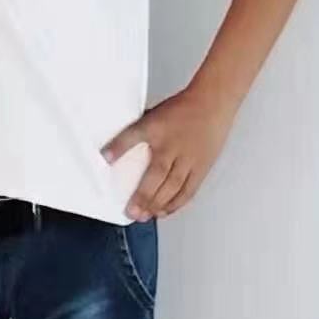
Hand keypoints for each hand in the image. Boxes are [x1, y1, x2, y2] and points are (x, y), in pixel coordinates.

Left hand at [100, 87, 237, 219]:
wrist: (212, 104)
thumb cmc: (183, 110)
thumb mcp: (153, 115)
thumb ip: (137, 133)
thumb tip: (116, 148)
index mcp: (158, 127)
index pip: (134, 135)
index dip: (119, 146)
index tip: (105, 157)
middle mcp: (173, 145)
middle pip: (156, 174)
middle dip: (142, 195)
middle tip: (131, 211)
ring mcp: (189, 158)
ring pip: (173, 186)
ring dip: (157, 203)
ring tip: (145, 215)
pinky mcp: (201, 167)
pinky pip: (188, 189)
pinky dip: (176, 203)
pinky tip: (164, 210)